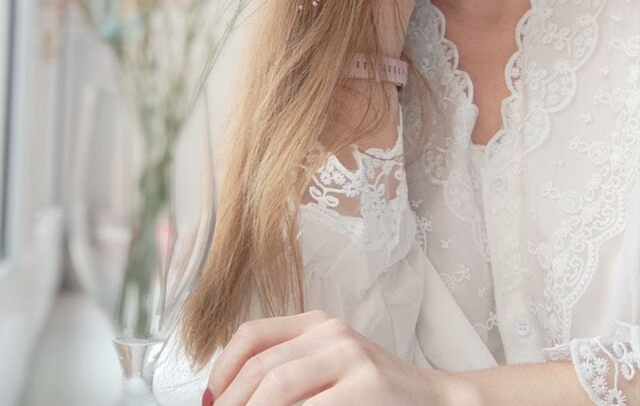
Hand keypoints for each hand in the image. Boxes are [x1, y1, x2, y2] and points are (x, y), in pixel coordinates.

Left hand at [203, 310, 450, 404]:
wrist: (440, 402)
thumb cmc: (378, 396)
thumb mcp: (331, 369)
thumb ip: (290, 374)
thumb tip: (227, 399)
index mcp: (317, 325)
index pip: (252, 336)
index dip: (222, 372)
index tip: (209, 403)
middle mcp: (331, 334)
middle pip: (261, 370)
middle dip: (232, 405)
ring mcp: (351, 359)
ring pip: (278, 389)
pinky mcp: (366, 389)